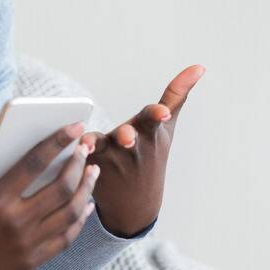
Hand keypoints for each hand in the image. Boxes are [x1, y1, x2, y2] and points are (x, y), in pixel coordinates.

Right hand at [0, 120, 99, 269]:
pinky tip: (86, 205)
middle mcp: (15, 223)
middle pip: (61, 187)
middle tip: (86, 148)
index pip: (34, 163)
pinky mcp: (31, 261)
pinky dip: (80, 220)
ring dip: (86, 189)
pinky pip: (65, 238)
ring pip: (70, 213)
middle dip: (78, 163)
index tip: (75, 127)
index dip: (58, 142)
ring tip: (92, 172)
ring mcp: (26, 244)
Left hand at [78, 64, 205, 236]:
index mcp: (148, 132)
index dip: (156, 115)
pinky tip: (69, 151)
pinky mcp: (89, 167)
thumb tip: (199, 66)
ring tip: (87, 144)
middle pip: (128, 136)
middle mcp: (130, 146)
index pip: (153, 120)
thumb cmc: (152, 153)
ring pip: (101, 148)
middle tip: (127, 139)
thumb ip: (176, 94)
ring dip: (94, 145)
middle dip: (128, 136)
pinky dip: (76, 157)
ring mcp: (110, 158)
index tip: (162, 114)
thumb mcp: (167, 127)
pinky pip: (80, 159)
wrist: (135, 203)